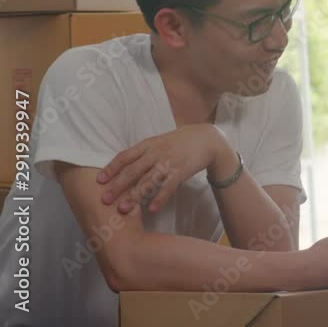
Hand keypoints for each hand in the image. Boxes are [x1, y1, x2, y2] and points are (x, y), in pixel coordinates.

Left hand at [97, 124, 226, 213]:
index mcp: (148, 145)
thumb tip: (121, 167)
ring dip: (135, 196)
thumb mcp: (159, 142)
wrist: (207, 139)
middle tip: (105, 200)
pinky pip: (168, 187)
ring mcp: (169, 162)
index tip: (99, 181)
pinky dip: (160, 198)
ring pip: (148, 181)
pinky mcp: (182, 171)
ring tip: (124, 209)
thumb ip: (143, 153)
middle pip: (132, 171)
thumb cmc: (180, 142)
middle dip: (117, 186)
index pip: (125, 156)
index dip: (111, 168)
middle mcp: (156, 153)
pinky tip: (152, 209)